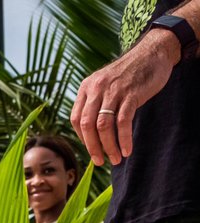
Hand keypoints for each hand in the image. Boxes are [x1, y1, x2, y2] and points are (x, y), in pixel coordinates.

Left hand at [71, 27, 178, 165]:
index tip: (92, 149)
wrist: (152, 53)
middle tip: (100, 161)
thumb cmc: (128, 74)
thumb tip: (92, 134)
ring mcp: (113, 91)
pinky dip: (124, 138)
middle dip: (93, 147)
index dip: (83, 138)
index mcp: (86, 87)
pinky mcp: (131, 94)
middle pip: (88, 125)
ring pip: (104, 126)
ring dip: (109, 146)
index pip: (77, 119)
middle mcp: (96, 89)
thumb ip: (96, 103)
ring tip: (116, 158)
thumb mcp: (105, 84)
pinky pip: (123, 121)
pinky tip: (127, 149)